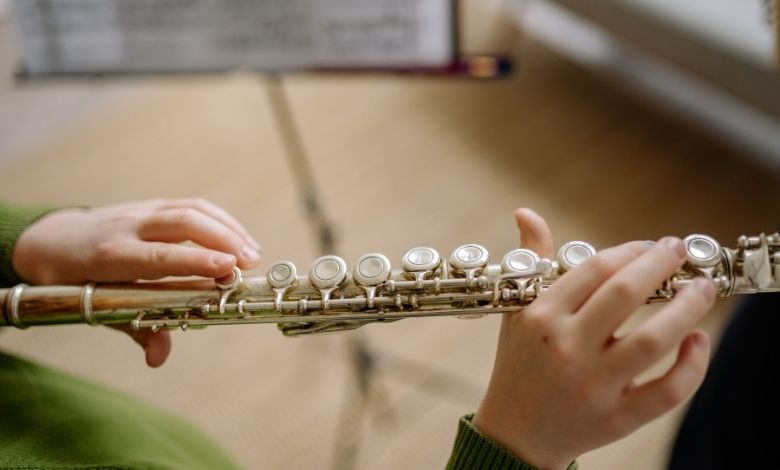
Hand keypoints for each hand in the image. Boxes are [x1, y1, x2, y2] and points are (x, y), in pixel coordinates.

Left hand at [12, 198, 260, 366]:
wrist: (51, 241)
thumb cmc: (76, 282)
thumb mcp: (98, 309)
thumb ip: (135, 329)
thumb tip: (158, 357)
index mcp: (109, 256)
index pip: (158, 256)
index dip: (195, 260)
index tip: (228, 267)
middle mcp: (126, 227)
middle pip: (181, 223)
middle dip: (222, 239)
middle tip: (251, 262)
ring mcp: (140, 211)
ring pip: (191, 209)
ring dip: (227, 228)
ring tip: (253, 252)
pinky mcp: (152, 205)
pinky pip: (191, 206)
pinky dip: (220, 220)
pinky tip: (238, 238)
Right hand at [472, 209, 714, 469]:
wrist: (515, 432)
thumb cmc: (520, 363)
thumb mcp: (518, 311)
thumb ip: (533, 261)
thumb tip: (526, 213)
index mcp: (540, 317)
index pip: (594, 269)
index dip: (630, 250)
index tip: (650, 246)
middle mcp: (565, 348)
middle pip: (625, 293)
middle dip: (661, 264)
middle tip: (680, 251)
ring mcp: (592, 385)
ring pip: (653, 339)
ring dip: (687, 307)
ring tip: (702, 288)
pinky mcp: (616, 419)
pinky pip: (666, 390)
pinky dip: (691, 364)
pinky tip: (696, 340)